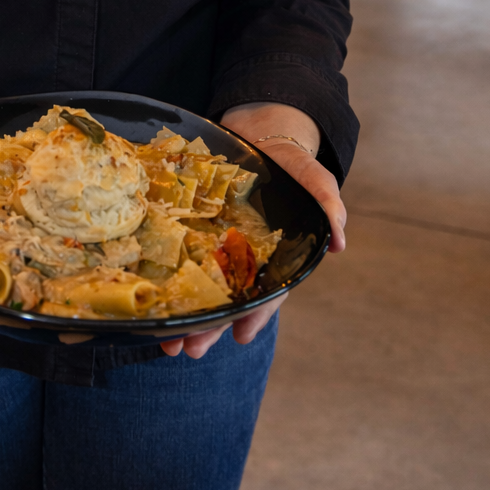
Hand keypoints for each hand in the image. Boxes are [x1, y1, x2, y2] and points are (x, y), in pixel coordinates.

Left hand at [159, 102, 345, 359]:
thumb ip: (329, 209)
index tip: (241, 335)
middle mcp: (245, 259)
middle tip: (192, 349)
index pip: (268, 292)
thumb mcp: (318, 184)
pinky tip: (151, 306)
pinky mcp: (194, 232)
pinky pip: (179, 261)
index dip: (256, 314)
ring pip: (202, 291)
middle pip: (228, 301)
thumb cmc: (295, 169)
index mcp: (276, 257)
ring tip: (169, 344)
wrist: (264, 139)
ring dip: (185, 319)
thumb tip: (338, 243)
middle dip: (210, 327)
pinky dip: (166, 284)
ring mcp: (218, 247)